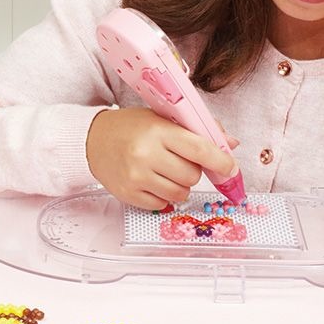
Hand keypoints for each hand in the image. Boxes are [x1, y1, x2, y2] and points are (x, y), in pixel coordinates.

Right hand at [87, 107, 238, 210]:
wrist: (92, 140)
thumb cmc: (131, 127)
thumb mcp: (162, 118)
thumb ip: (198, 130)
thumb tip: (230, 144)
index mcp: (158, 131)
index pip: (199, 149)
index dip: (220, 161)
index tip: (230, 168)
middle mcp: (146, 154)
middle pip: (192, 175)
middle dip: (193, 171)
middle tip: (179, 161)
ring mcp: (136, 177)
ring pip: (180, 193)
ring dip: (180, 185)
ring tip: (165, 171)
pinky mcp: (129, 194)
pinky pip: (163, 204)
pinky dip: (164, 196)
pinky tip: (153, 181)